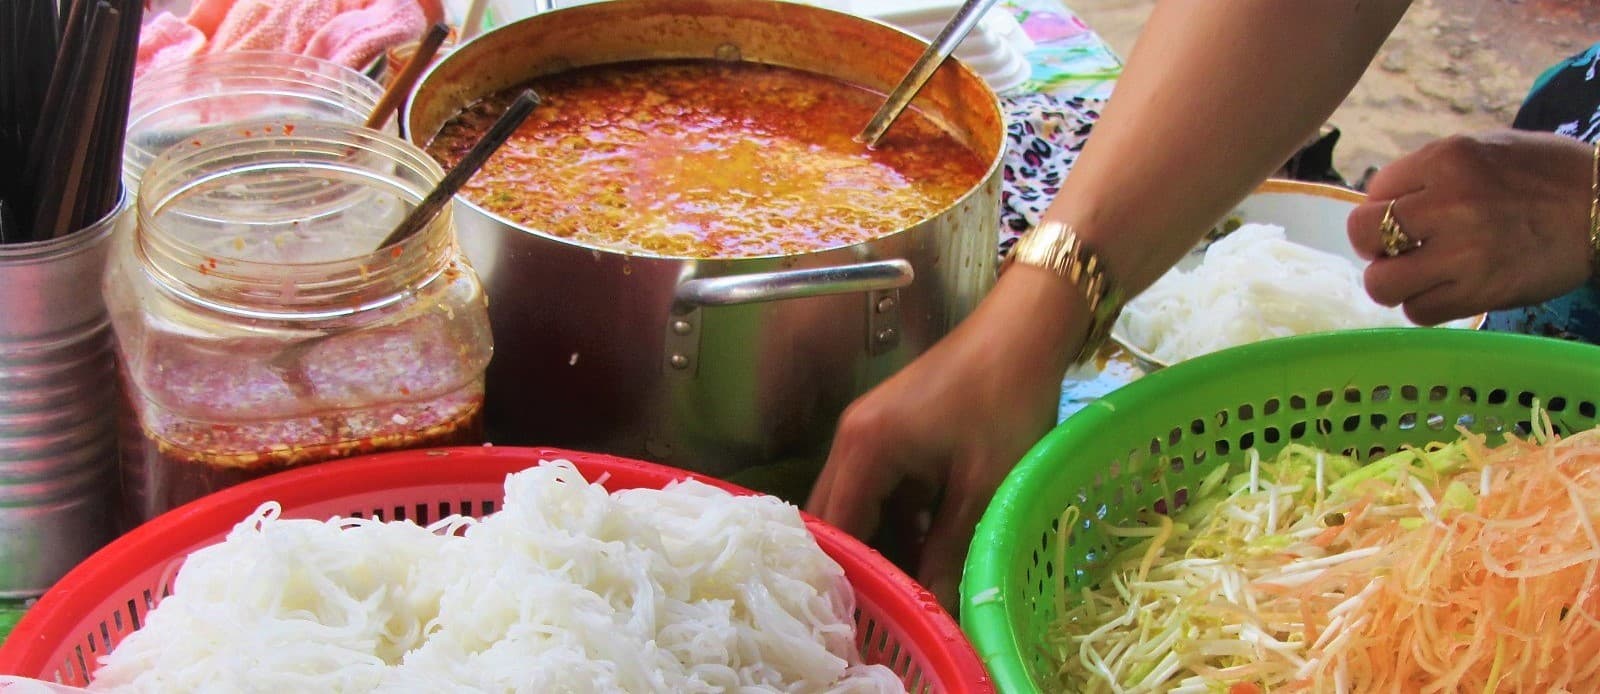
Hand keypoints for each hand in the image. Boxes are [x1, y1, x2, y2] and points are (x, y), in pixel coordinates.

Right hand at [805, 266, 1085, 609]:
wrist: (1024, 331)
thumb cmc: (1005, 400)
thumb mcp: (982, 485)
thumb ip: (952, 550)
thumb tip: (937, 608)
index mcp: (864, 447)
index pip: (835, 527)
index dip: (848, 574)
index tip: (867, 614)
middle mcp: (852, 437)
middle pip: (835, 515)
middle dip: (859, 560)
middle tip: (885, 605)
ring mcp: (869, 431)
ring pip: (858, 503)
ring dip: (880, 541)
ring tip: (909, 581)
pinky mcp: (890, 430)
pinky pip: (878, 487)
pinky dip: (895, 518)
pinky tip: (928, 545)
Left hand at [1347, 130, 1594, 324]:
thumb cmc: (1550, 175)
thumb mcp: (1488, 150)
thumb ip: (1434, 171)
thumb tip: (1384, 200)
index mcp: (1448, 159)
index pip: (1375, 190)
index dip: (1382, 206)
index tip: (1405, 215)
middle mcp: (1449, 203)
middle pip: (1363, 235)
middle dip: (1373, 245)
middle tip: (1398, 249)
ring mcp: (1463, 252)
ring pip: (1383, 283)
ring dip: (1393, 282)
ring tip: (1416, 275)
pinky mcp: (1481, 293)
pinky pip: (1419, 312)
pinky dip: (1423, 306)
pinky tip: (1444, 292)